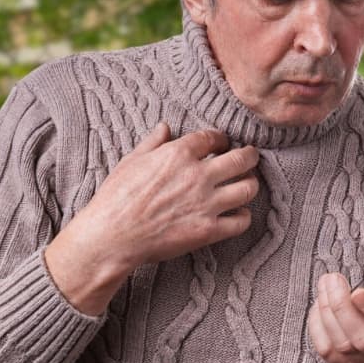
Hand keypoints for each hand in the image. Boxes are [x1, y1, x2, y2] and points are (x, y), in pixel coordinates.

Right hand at [45, 122, 258, 313]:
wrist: (112, 236)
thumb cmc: (116, 198)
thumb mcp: (131, 161)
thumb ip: (153, 142)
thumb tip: (165, 127)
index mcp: (179, 153)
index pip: (213, 137)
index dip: (221, 138)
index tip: (222, 143)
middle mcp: (198, 175)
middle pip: (241, 159)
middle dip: (250, 156)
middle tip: (250, 157)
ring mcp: (206, 203)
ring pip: (248, 188)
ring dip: (251, 184)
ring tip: (248, 184)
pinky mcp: (208, 231)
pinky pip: (241, 221)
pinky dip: (244, 216)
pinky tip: (239, 214)